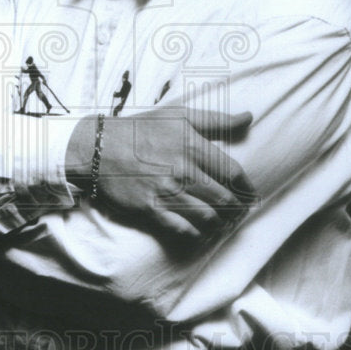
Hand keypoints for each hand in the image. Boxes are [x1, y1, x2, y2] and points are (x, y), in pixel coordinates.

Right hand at [66, 107, 255, 246]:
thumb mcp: (178, 115)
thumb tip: (248, 116)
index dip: (246, 186)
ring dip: (219, 223)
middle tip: (240, 213)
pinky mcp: (150, 208)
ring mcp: (167, 191)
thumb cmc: (142, 129)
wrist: (100, 147)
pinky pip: (182, 228)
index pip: (232, 172)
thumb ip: (216, 120)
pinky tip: (200, 234)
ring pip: (206, 216)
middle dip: (236, 208)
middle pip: (223, 197)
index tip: (250, 193)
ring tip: (224, 224)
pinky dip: (196, 234)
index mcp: (192, 145)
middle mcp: (183, 170)